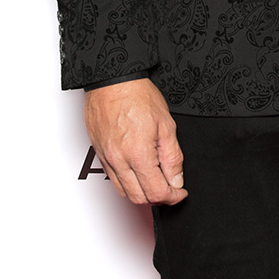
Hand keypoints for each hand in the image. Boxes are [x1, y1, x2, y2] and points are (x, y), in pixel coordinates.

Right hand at [84, 79, 186, 205]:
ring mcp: (106, 158)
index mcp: (138, 154)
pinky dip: (127, 182)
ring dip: (142, 193)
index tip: (180, 191)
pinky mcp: (99, 153)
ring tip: (155, 180)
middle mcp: (119, 160)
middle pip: (139, 198)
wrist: (112, 80)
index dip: (173, 197)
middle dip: (158, 198)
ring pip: (124, 192)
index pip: (156, 193)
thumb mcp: (166, 125)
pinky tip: (138, 171)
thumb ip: (172, 157)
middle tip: (170, 188)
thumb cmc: (137, 96)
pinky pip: (113, 178)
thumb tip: (176, 180)